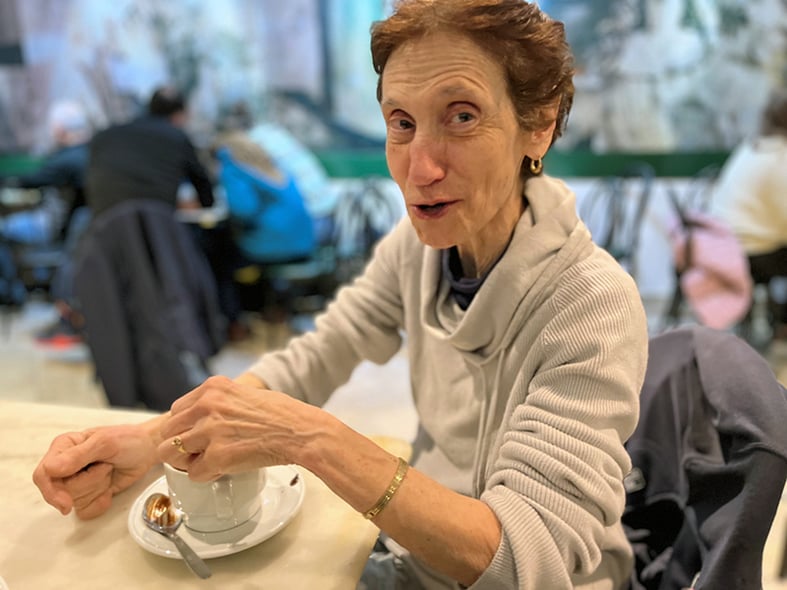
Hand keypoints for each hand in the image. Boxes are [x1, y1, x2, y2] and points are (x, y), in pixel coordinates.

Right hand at [32, 424, 158, 518]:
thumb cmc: (128, 440)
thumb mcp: (105, 442)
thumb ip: (78, 455)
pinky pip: (85, 510)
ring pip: (75, 502)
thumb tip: (51, 469)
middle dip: (88, 483)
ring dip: (98, 489)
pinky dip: (100, 502)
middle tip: (105, 468)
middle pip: (60, 492)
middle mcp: (66, 465)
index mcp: (64, 447)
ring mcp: (76, 481)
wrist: (147, 450)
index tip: (65, 502)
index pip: (43, 474)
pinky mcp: (88, 494)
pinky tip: (110, 489)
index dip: (52, 491)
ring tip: (109, 471)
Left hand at [158, 375, 317, 480]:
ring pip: (172, 453)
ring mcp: (210, 431)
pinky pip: (194, 473)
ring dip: (189, 461)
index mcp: (213, 388)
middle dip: (181, 445)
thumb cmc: (281, 415)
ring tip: (209, 461)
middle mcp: (207, 406)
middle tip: (200, 452)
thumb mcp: (244, 393)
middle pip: (168, 431)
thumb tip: (199, 419)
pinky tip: (224, 469)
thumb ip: (218, 402)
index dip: (186, 427)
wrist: (301, 432)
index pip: (176, 410)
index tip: (197, 435)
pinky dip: (206, 475)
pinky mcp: (218, 456)